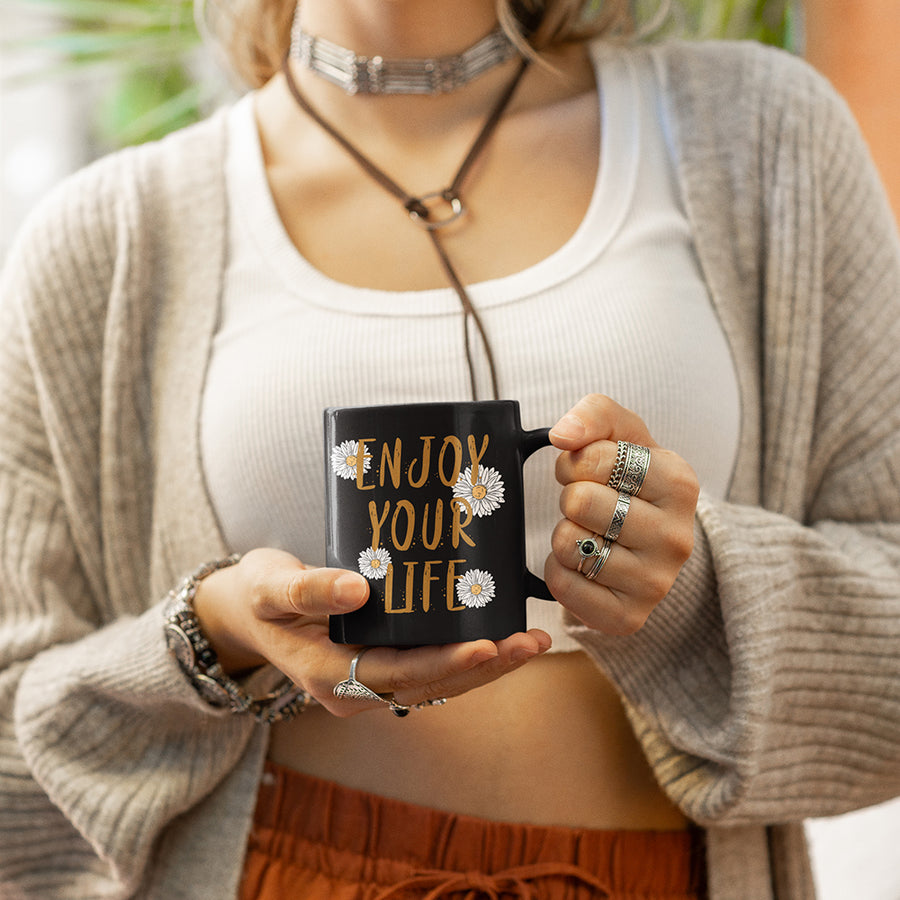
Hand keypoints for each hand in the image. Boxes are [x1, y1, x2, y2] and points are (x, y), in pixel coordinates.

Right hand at [193, 548, 550, 716]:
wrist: (245, 612)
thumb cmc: (256, 595)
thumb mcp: (268, 587)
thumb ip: (306, 589)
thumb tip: (358, 590)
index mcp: (328, 676)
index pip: (399, 674)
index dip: (447, 662)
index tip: (488, 643)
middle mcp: (354, 689)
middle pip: (431, 683)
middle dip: (486, 665)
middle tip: (534, 641)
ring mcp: (369, 682)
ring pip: (438, 681)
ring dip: (487, 664)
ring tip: (534, 641)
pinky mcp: (380, 664)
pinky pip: (430, 666)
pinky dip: (466, 654)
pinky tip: (500, 634)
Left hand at [545, 394, 698, 634]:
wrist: (651, 546)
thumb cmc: (631, 483)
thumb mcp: (623, 436)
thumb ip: (594, 415)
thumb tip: (563, 434)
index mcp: (680, 483)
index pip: (596, 459)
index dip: (576, 461)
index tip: (590, 471)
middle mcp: (677, 537)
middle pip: (579, 502)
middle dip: (570, 498)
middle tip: (587, 505)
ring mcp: (656, 583)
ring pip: (569, 544)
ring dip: (564, 534)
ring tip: (589, 533)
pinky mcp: (629, 618)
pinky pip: (563, 586)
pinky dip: (560, 570)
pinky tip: (584, 564)